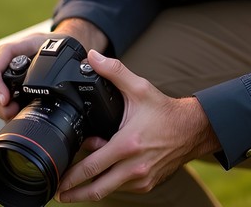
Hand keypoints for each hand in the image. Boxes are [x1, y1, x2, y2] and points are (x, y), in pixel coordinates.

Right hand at [0, 19, 108, 120]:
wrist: (56, 43)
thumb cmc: (56, 44)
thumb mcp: (59, 47)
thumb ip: (71, 56)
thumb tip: (87, 66)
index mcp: (17, 48)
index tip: (5, 99)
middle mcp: (7, 60)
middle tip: (10, 113)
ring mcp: (6, 72)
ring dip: (0, 108)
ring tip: (13, 116)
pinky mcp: (9, 83)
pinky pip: (0, 97)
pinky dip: (5, 108)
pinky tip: (15, 115)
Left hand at [55, 50, 219, 202]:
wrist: (193, 130)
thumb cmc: (165, 112)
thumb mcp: (139, 88)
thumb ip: (114, 71)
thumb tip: (91, 57)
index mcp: (128, 145)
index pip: (91, 168)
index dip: (71, 178)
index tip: (57, 182)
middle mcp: (134, 167)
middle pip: (96, 190)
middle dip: (74, 194)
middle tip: (59, 193)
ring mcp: (142, 179)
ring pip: (109, 190)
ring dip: (91, 188)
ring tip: (77, 183)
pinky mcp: (147, 184)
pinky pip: (123, 188)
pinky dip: (111, 182)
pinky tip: (104, 173)